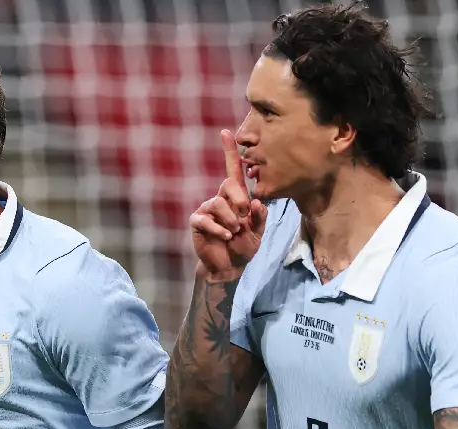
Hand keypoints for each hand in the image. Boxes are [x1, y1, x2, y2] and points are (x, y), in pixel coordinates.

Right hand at [189, 129, 267, 282]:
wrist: (229, 267)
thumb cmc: (244, 247)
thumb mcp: (258, 233)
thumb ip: (260, 217)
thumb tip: (256, 202)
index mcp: (236, 198)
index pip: (233, 170)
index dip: (230, 152)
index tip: (227, 132)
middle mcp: (221, 199)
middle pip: (228, 183)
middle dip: (240, 199)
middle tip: (245, 216)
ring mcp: (208, 209)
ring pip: (218, 203)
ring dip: (231, 219)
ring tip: (235, 232)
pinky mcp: (198, 221)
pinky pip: (206, 218)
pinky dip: (218, 228)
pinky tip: (225, 237)